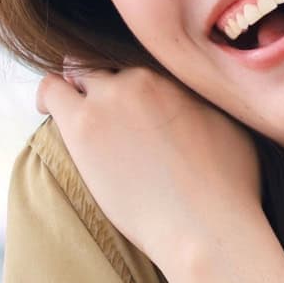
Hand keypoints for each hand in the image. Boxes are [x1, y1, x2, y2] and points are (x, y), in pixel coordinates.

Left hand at [33, 62, 261, 270]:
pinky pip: (51, 91)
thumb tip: (205, 96)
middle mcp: (144, 75)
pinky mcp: (83, 124)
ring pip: (77, 69)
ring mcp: (112, 96)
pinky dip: (49, 96)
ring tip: (71, 106)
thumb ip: (210, 102)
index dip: (131, 76)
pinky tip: (49, 109)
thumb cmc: (229, 191)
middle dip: (103, 77)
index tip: (129, 95)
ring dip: (75, 85)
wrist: (206, 227)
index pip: (139, 56)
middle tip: (100, 104)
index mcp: (178, 74)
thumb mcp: (234, 128)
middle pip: (108, 59)